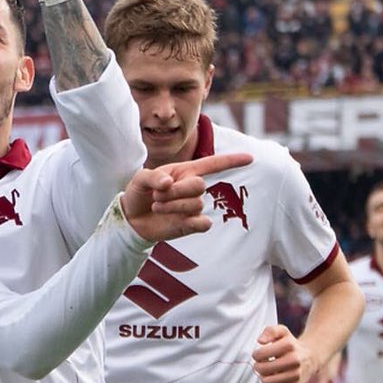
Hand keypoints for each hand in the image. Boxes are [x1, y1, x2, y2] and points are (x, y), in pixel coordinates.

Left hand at [119, 152, 253, 240]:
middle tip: (157, 195)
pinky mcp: (191, 224)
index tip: (250, 158)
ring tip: (157, 206)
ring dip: (172, 205)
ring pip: (195, 204)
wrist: (132, 219)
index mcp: (184, 171)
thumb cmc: (138, 193)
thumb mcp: (139, 179)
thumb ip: (153, 177)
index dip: (231, 160)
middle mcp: (192, 188)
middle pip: (199, 185)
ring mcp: (193, 207)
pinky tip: (181, 220)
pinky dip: (194, 222)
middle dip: (176, 191)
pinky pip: (203, 223)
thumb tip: (167, 182)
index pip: (212, 164)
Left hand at [253, 324, 319, 382]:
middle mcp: (294, 361)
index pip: (261, 354)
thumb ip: (269, 331)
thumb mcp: (282, 332)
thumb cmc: (291, 344)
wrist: (311, 357)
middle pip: (262, 369)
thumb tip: (260, 341)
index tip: (259, 354)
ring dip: (263, 377)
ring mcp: (296, 375)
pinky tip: (271, 380)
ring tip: (267, 372)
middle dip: (258, 366)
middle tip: (262, 364)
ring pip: (267, 382)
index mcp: (289, 345)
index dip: (256, 355)